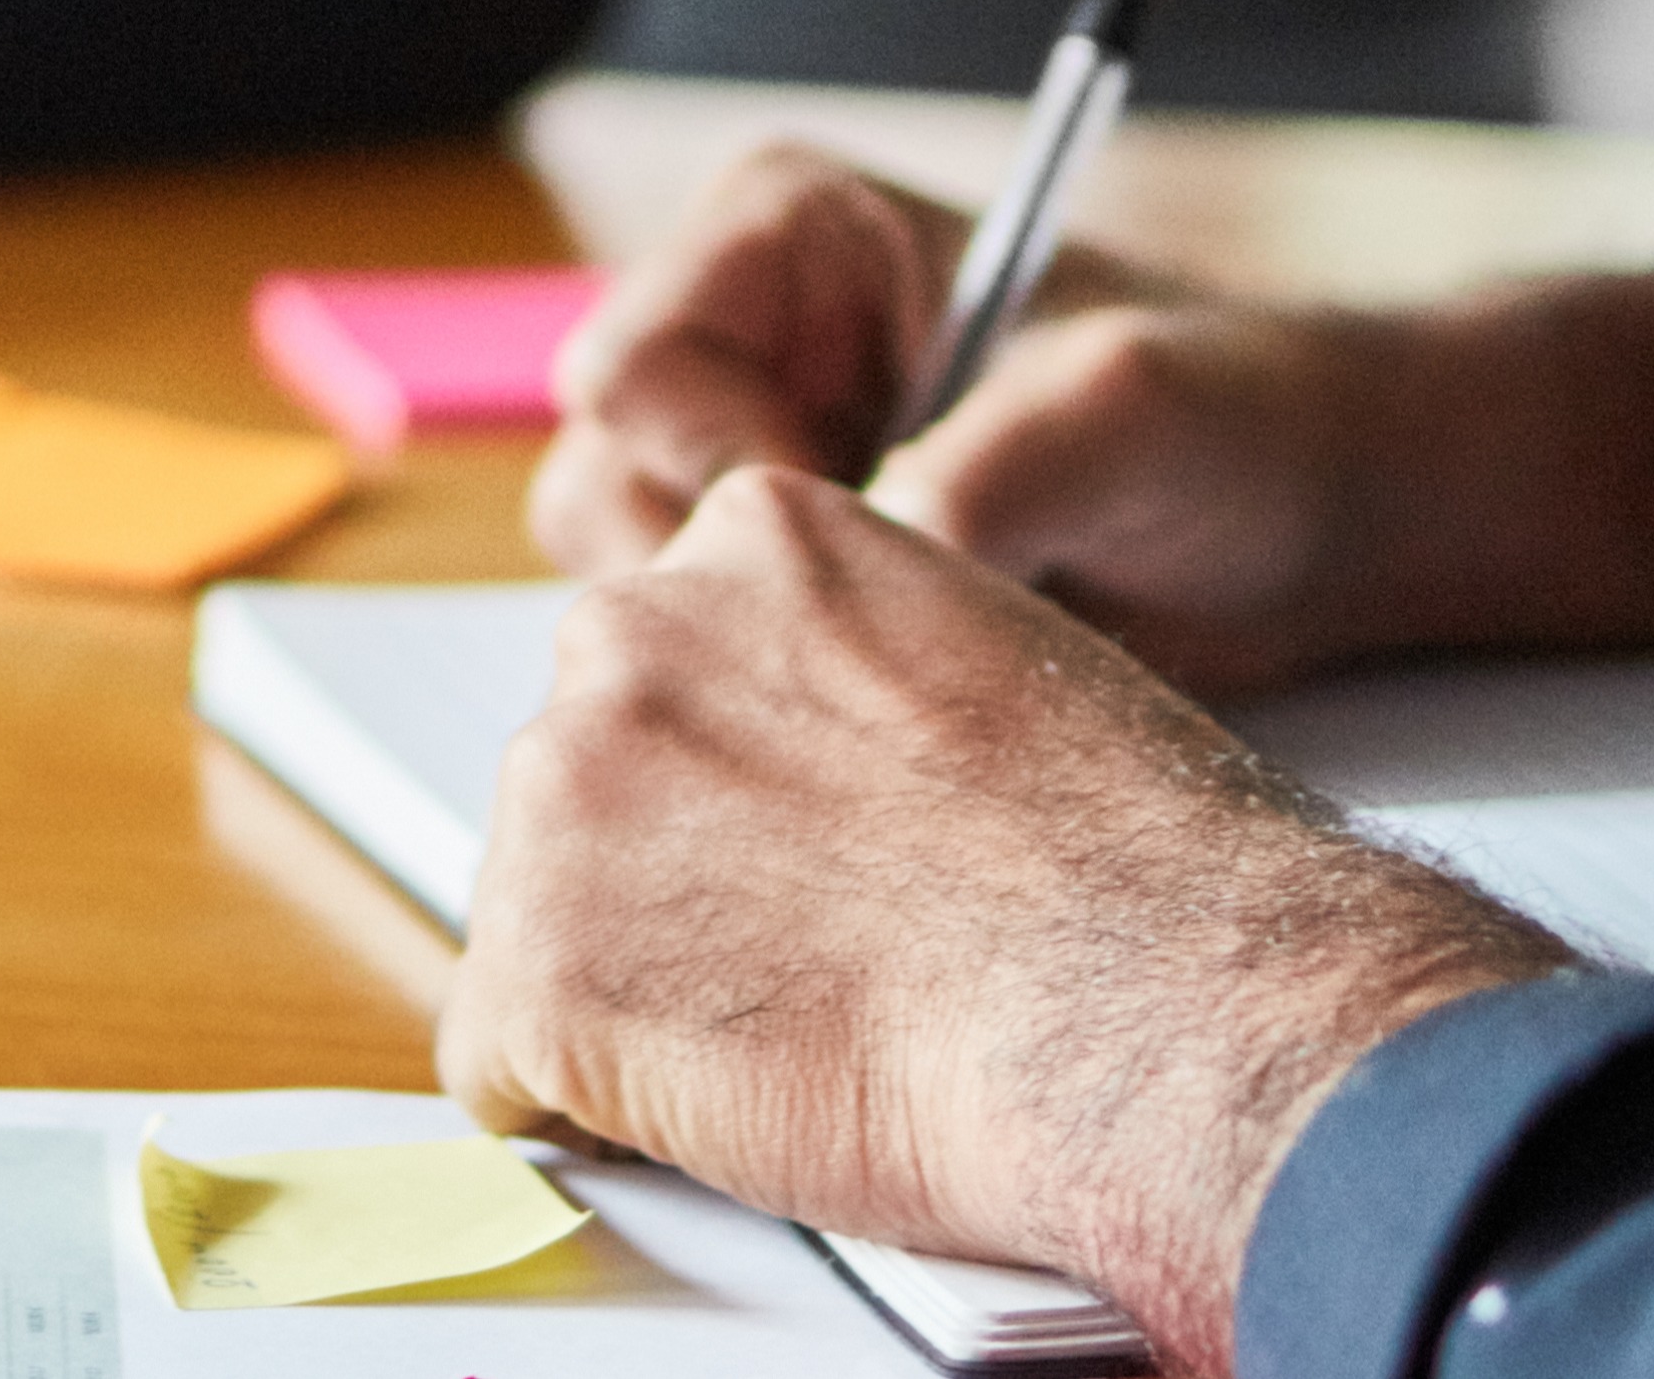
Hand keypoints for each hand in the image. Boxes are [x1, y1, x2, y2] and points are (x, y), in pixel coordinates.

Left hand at [442, 467, 1565, 1359]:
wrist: (1154, 1008)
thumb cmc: (1143, 865)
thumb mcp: (998, 657)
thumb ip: (859, 677)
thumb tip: (821, 761)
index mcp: (755, 541)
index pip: (671, 656)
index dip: (740, 783)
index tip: (807, 849)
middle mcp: (628, 636)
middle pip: (588, 778)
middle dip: (667, 875)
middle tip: (810, 958)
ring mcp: (563, 798)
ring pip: (536, 916)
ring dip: (632, 986)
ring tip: (801, 1033)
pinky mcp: (536, 973)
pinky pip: (499, 1064)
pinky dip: (588, 1109)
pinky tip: (722, 1111)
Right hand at [534, 144, 1653, 698]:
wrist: (1338, 528)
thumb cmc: (1256, 419)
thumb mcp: (1134, 415)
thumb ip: (987, 469)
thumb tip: (860, 557)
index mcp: (789, 235)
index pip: (628, 362)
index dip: (716, 471)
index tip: (856, 537)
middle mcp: (749, 341)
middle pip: (600, 482)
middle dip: (721, 575)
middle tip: (893, 614)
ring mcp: (763, 467)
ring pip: (630, 588)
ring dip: (754, 647)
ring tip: (922, 649)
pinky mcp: (795, 585)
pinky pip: (709, 657)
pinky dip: (784, 702)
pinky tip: (910, 699)